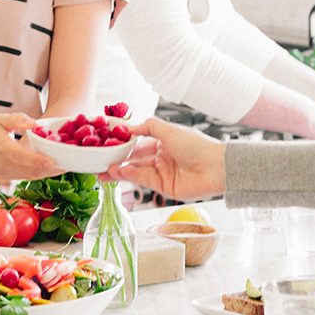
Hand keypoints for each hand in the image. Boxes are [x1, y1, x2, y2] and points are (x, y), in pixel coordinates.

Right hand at [0, 113, 57, 181]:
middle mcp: (3, 164)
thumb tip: (36, 123)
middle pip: (32, 171)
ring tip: (63, 168)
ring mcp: (3, 173)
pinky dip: (38, 176)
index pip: (27, 159)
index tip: (60, 162)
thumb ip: (17, 120)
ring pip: (30, 177)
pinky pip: (24, 178)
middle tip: (70, 165)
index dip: (45, 162)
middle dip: (52, 170)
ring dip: (47, 174)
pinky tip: (48, 170)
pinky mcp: (4, 178)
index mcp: (2, 148)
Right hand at [106, 118, 224, 199]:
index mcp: (164, 141)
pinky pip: (144, 180)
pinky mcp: (165, 187)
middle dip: (116, 160)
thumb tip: (128, 126)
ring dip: (120, 170)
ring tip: (104, 170)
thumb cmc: (197, 145)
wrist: (217, 168)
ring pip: (136, 170)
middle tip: (97, 161)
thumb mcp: (169, 130)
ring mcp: (163, 172)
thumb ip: (147, 127)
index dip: (122, 143)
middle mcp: (162, 156)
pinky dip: (131, 176)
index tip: (105, 143)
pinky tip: (119, 172)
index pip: (138, 141)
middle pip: (134, 158)